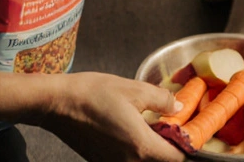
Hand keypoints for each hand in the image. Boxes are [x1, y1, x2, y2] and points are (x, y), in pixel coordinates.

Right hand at [36, 72, 185, 161]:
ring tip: (150, 126)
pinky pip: (127, 160)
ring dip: (151, 148)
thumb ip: (161, 100)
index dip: (186, 145)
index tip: (187, 131)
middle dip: (169, 146)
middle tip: (170, 126)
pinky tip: (131, 129)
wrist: (56, 104)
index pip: (177, 158)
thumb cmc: (92, 94)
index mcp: (141, 146)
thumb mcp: (134, 89)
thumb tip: (177, 107)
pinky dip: (135, 150)